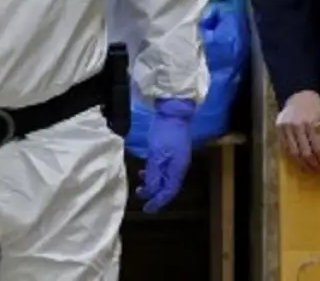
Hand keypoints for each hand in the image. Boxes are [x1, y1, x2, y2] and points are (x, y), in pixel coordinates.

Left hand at [137, 98, 194, 212]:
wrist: (173, 112)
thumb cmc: (164, 134)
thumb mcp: (155, 155)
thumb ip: (153, 175)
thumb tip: (151, 192)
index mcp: (177, 169)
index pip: (168, 192)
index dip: (157, 202)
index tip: (146, 209)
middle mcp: (179, 166)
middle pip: (168, 186)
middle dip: (154, 193)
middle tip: (140, 196)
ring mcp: (177, 158)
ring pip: (165, 177)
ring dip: (152, 182)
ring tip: (139, 182)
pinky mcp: (173, 151)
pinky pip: (164, 168)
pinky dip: (154, 172)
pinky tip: (145, 169)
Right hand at [276, 90, 319, 172]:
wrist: (299, 96)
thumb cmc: (317, 108)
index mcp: (313, 123)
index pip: (319, 149)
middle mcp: (298, 126)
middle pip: (306, 154)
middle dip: (315, 165)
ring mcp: (287, 128)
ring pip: (294, 154)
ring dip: (304, 165)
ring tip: (311, 169)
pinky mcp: (279, 130)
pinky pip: (286, 149)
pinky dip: (293, 159)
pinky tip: (301, 163)